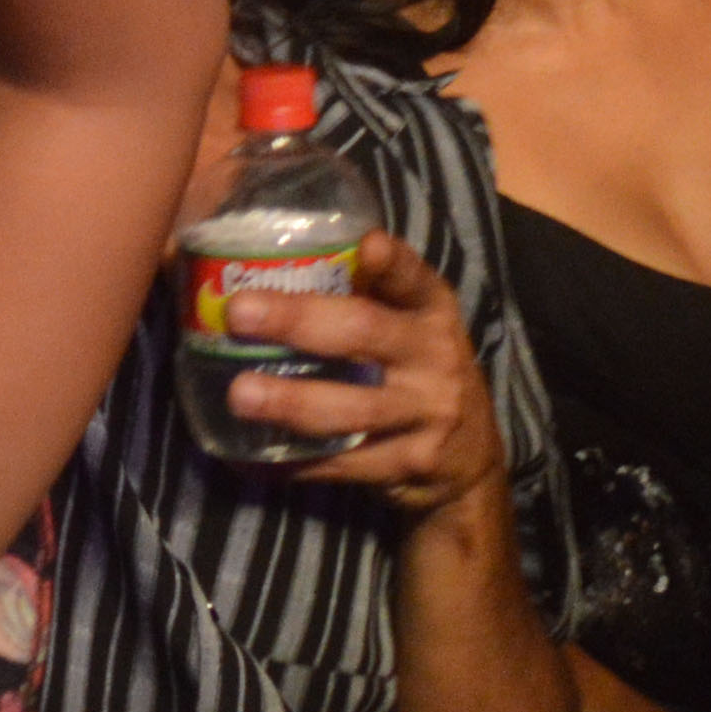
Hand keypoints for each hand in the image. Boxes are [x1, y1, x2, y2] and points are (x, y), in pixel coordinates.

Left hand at [215, 226, 505, 514]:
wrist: (470, 459)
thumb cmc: (423, 373)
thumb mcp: (418, 328)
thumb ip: (374, 298)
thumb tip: (284, 266)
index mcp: (434, 313)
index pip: (414, 280)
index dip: (392, 264)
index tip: (367, 247)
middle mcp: (435, 360)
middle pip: (364, 334)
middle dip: (298, 321)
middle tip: (240, 313)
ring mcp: (424, 416)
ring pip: (351, 408)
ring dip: (290, 401)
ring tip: (240, 394)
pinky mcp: (406, 464)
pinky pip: (343, 463)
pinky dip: (297, 460)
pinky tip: (255, 455)